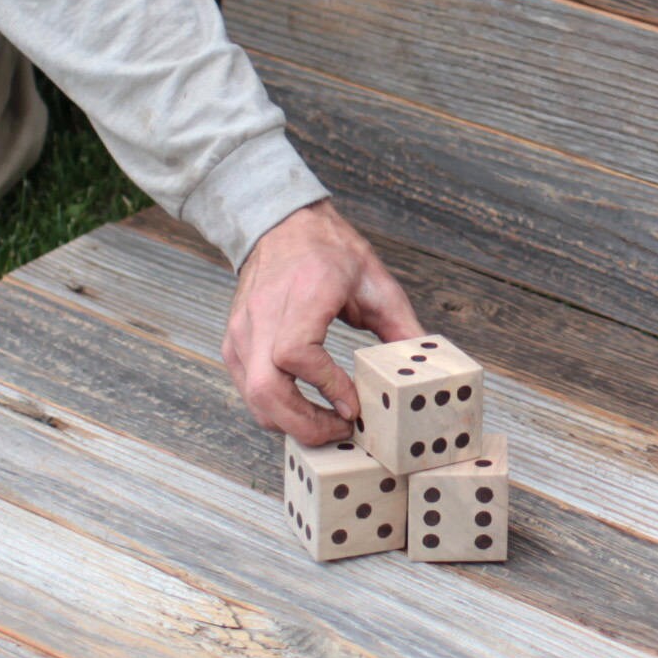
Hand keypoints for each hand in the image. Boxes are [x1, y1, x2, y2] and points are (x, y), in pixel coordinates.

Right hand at [222, 200, 422, 441]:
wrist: (282, 226)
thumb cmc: (328, 250)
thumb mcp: (376, 282)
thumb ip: (401, 327)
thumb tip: (423, 368)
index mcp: (304, 291)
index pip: (296, 352)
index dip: (325, 386)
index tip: (353, 406)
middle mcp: (265, 312)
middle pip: (266, 388)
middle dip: (304, 423)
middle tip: (341, 431)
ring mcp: (243, 330)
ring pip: (254, 397)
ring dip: (290, 423)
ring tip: (327, 425)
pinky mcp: (234, 342)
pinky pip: (248, 390)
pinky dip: (275, 409)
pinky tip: (304, 409)